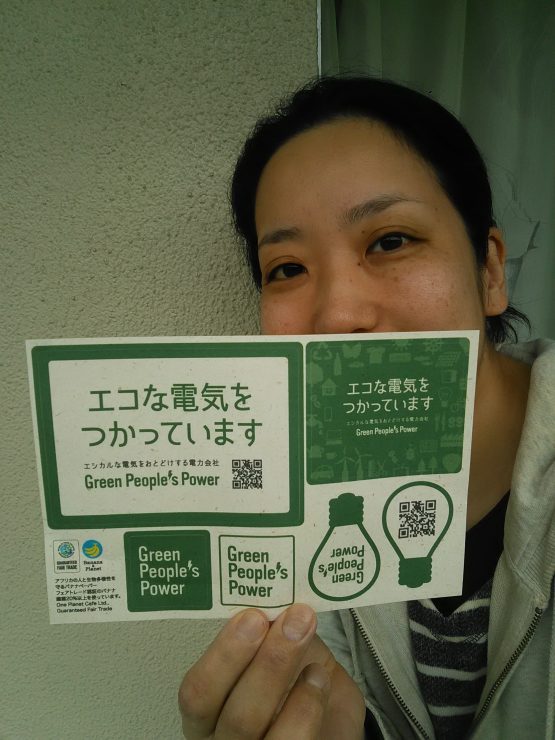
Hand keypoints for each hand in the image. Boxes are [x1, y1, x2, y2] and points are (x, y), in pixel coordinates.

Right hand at [179, 604, 364, 738]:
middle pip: (234, 715)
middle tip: (293, 623)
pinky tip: (320, 682)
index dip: (223, 654)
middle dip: (267, 663)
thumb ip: (272, 633)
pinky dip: (309, 709)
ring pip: (260, 733)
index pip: (196, 692)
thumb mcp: (280, 655)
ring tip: (314, 660)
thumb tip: (275, 600)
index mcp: (209, 711)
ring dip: (292, 687)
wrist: (332, 724)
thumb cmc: (297, 686)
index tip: (253, 616)